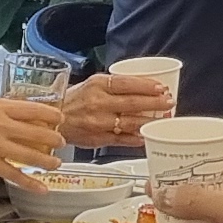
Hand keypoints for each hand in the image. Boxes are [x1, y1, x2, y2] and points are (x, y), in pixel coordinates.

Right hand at [0, 98, 71, 177]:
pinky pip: (15, 175)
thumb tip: (2, 112)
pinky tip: (42, 187)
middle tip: (61, 142)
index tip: (59, 117)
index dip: (50, 114)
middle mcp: (1, 124)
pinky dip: (31, 182)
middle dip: (53, 139)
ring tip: (56, 164)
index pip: (32, 109)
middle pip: (37, 132)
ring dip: (47, 161)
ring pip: (31, 155)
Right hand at [54, 73, 170, 145]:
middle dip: (155, 103)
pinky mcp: (98, 139)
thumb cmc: (74, 100)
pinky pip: (122, 139)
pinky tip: (146, 135)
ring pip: (130, 122)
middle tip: (169, 102)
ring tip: (162, 118)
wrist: (53, 119)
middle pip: (132, 103)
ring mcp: (98, 123)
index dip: (147, 86)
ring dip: (149, 121)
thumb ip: (115, 85)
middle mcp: (97, 103)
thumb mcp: (92, 84)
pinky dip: (136, 138)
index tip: (162, 87)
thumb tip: (144, 85)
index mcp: (97, 85)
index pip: (127, 83)